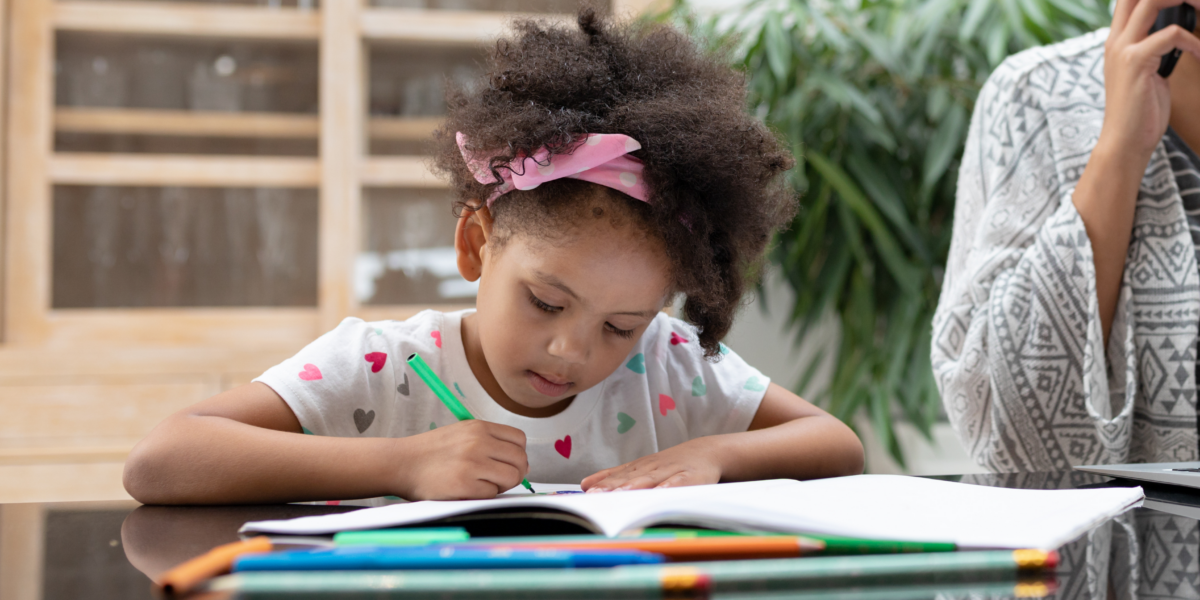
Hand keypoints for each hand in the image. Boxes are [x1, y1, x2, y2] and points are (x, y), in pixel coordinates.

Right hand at [391, 420, 528, 500]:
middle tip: (497, 479)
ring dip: (501, 485)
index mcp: (479, 427)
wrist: (402, 463)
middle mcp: (478, 441)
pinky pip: (493, 493)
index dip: (517, 454)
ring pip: (512, 477)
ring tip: (482, 485)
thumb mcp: (462, 434)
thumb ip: (490, 442)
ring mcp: (472, 463)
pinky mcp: (464, 484)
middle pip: (520, 460)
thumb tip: (521, 463)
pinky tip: (468, 491)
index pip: (519, 440)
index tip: (506, 463)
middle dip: (514, 473)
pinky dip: (485, 496)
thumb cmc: (432, 452)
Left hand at [580, 439, 721, 491]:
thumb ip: (615, 476)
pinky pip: (680, 482)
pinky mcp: (692, 477)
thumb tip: (584, 485)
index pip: (619, 476)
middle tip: (596, 495)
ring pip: (652, 479)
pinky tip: (660, 493)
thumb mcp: (641, 468)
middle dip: (613, 487)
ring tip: (620, 495)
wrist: (707, 451)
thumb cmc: (670, 464)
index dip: (604, 484)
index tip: (587, 492)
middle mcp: (653, 468)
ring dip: (635, 486)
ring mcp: (672, 471)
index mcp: (640, 467)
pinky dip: (670, 487)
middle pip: (631, 478)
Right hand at [1100, 0, 1199, 159]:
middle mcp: (1116, 40)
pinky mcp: (1135, 62)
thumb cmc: (1140, 111)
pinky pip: (1171, 34)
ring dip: (1186, 2)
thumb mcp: (1145, 72)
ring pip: (1153, 2)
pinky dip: (1193, 42)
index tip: (1185, 4)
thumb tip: (1176, 33)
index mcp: (1117, 41)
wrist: (1125, 141)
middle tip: (1197, 3)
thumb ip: (1155, 48)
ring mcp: (1124, 50)